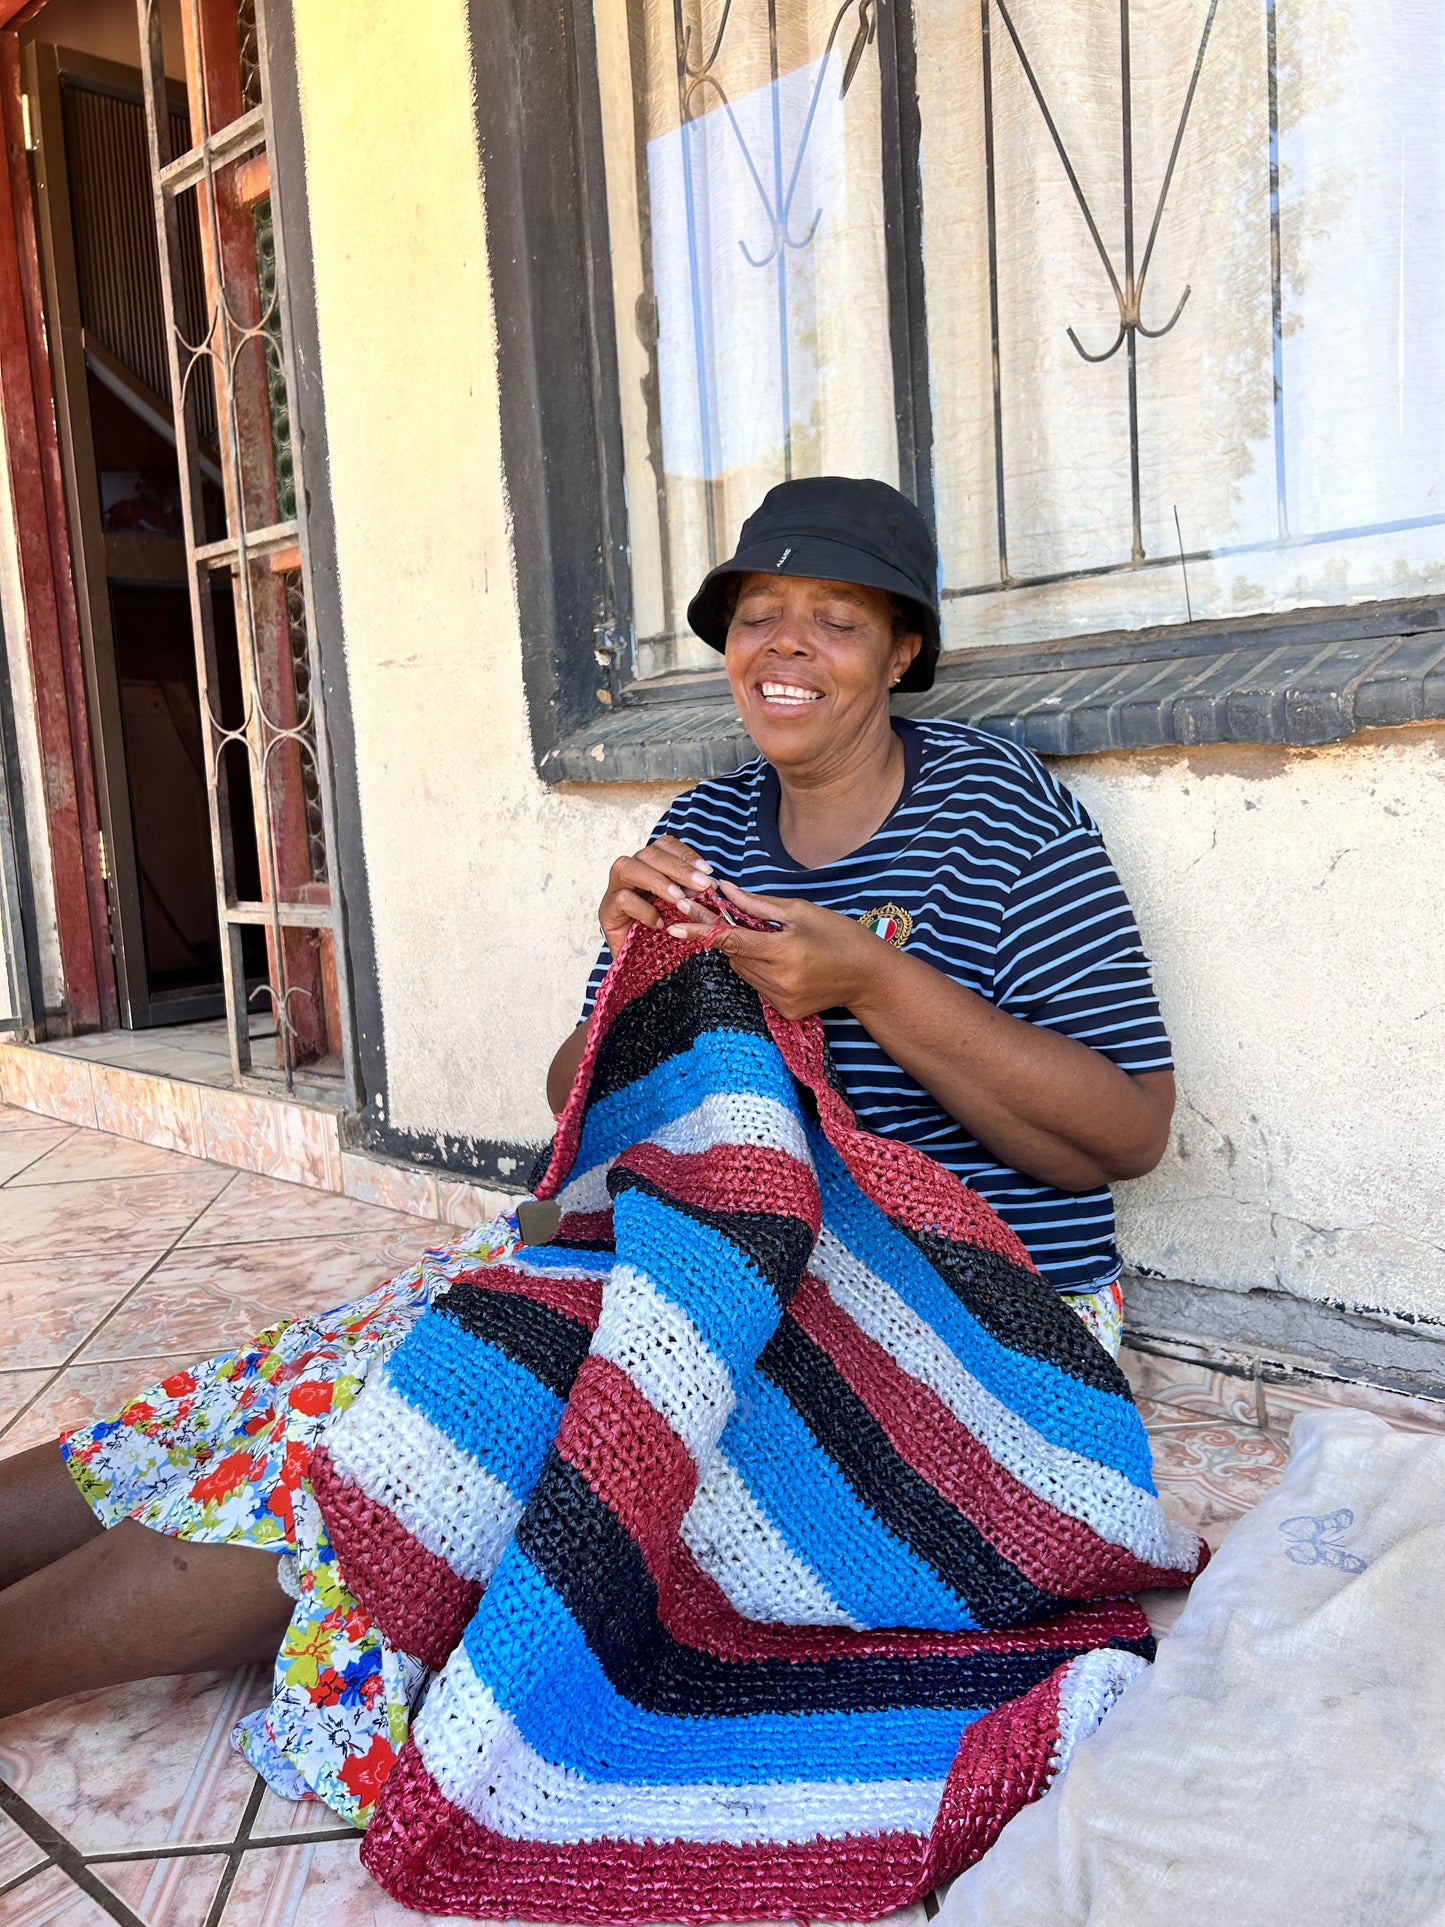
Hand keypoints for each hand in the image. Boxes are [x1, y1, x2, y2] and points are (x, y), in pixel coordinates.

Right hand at [599, 836, 715, 955]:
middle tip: (702, 884)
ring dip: (659, 882)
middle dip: (678, 868)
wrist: (638, 964)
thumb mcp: (680, 908)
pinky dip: (643, 909)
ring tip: (679, 899)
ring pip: (629, 868)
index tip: (707, 870)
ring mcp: (614, 889)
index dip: (685, 854)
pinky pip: (622, 899)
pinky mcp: (607, 911)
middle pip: (648, 853)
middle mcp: (629, 871)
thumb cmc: (661, 930)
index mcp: (648, 865)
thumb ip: (691, 893)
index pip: (664, 845)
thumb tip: (709, 883)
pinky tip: (659, 923)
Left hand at [670, 880, 890, 1020]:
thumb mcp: (800, 912)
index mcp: (784, 951)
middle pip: (733, 956)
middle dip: (726, 936)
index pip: (730, 941)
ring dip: (743, 953)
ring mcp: (781, 1000)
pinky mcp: (784, 1011)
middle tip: (725, 917)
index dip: (700, 932)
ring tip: (769, 941)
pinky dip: (758, 970)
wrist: (869, 977)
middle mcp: (779, 981)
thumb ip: (758, 904)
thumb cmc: (840, 936)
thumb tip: (724, 890)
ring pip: (742, 972)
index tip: (675, 926)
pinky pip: (756, 986)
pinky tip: (781, 962)